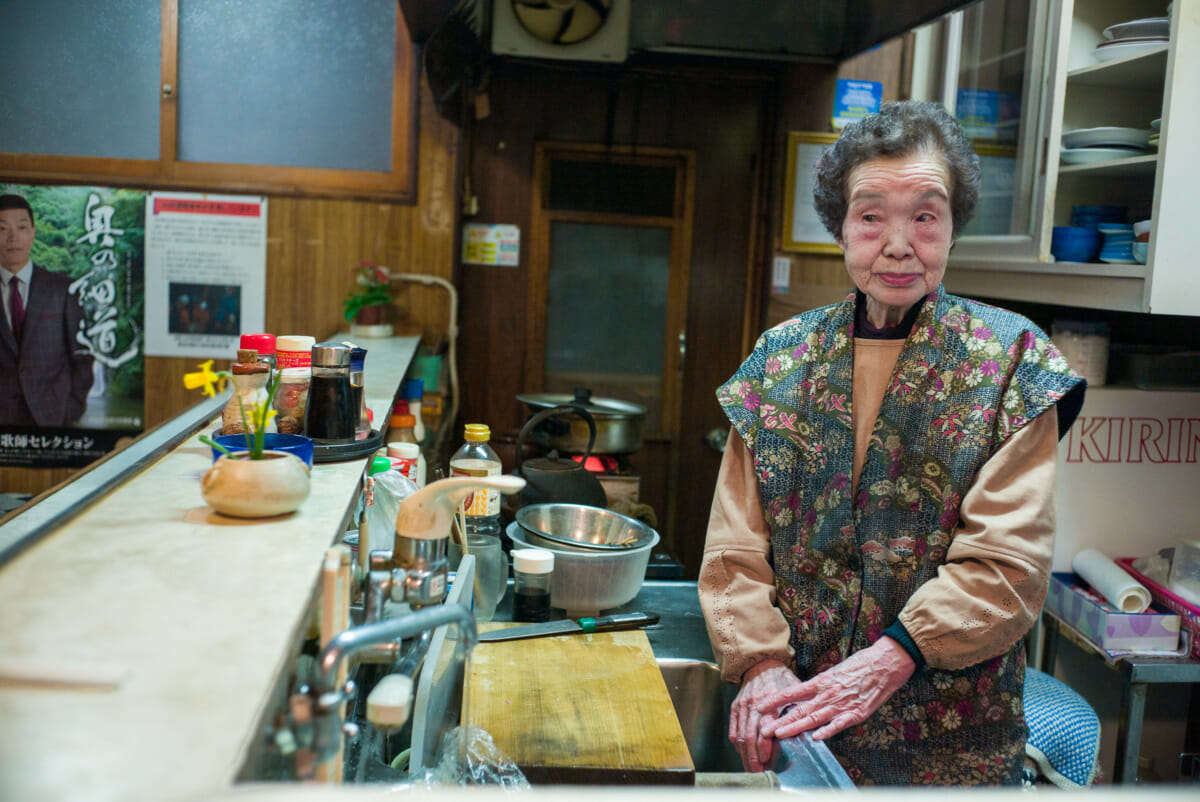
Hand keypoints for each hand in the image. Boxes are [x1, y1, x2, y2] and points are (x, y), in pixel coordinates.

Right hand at [729, 659, 803, 771]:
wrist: (761, 663)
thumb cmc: (781, 678)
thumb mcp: (795, 689)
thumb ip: (798, 708)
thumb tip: (805, 728)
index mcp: (770, 699)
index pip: (763, 728)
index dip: (764, 746)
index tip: (768, 760)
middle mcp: (753, 703)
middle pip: (749, 736)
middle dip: (754, 757)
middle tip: (760, 771)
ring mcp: (742, 705)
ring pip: (740, 735)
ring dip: (745, 754)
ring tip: (752, 768)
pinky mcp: (735, 707)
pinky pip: (733, 729)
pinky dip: (737, 744)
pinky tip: (743, 753)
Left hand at [757, 637, 915, 741]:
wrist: (885, 663)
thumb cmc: (860, 665)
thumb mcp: (835, 671)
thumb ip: (821, 685)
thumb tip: (806, 693)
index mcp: (822, 681)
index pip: (793, 691)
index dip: (776, 700)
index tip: (760, 706)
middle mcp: (828, 693)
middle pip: (800, 709)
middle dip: (781, 720)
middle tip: (765, 729)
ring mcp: (842, 704)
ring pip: (815, 718)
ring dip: (797, 728)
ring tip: (781, 735)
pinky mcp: (857, 713)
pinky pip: (839, 724)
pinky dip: (828, 731)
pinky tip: (816, 738)